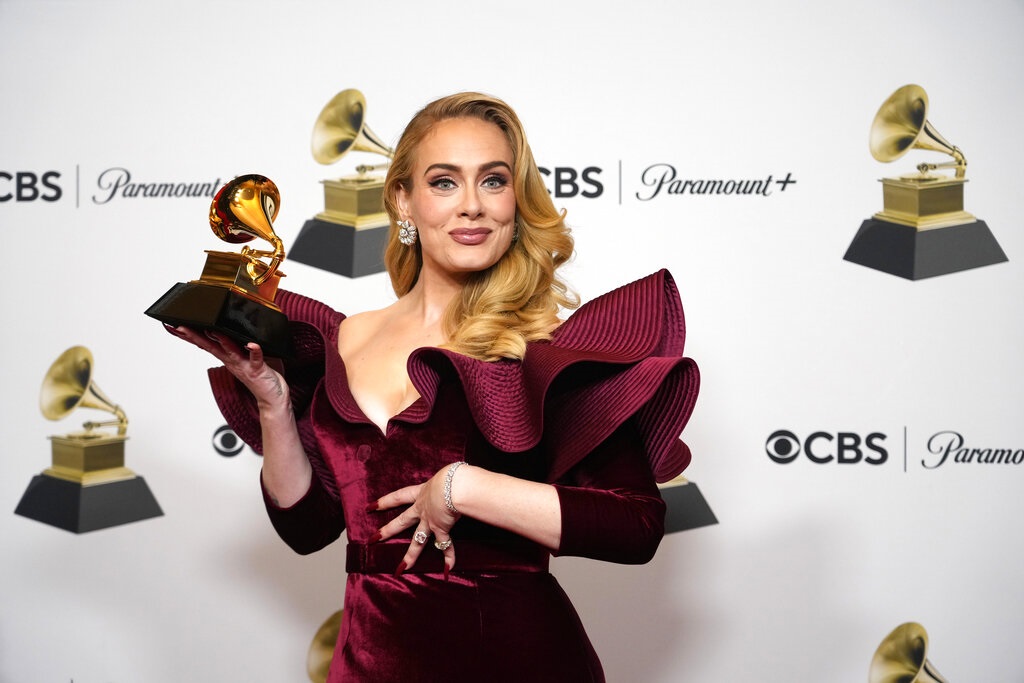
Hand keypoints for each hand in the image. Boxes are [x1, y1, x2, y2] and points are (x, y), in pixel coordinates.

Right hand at [164, 326, 287, 410]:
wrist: (272, 398)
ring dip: (221, 340)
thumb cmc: (261, 376)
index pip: (207, 344)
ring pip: (230, 351)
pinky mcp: (257, 370)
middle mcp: (232, 361)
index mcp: (228, 357)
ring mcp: (244, 365)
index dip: (193, 336)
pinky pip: (256, 358)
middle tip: (181, 327)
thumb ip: (239, 344)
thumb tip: (233, 329)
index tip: (178, 327)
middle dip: (196, 336)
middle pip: (211, 346)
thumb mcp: (246, 356)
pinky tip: (252, 344)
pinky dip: (254, 350)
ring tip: (211, 330)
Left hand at [371, 464, 464, 575]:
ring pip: (417, 542)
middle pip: (401, 522)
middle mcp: (422, 509)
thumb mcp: (443, 476)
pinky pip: (445, 546)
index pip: (399, 497)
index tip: (370, 507)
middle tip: (372, 539)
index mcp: (422, 493)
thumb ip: (443, 483)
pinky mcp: (441, 529)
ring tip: (401, 568)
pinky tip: (447, 570)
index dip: (384, 502)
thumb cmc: (451, 477)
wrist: (455, 486)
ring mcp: (430, 521)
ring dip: (410, 556)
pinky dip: (449, 558)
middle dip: (386, 531)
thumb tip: (452, 480)